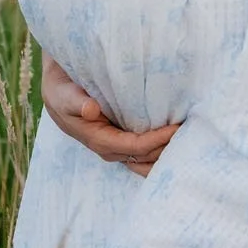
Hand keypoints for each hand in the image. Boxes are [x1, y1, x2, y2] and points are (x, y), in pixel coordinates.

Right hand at [41, 56, 177, 175]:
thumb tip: (91, 110)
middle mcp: (107, 147)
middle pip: (143, 157)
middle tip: (190, 134)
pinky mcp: (120, 139)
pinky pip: (142, 152)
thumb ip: (75, 101)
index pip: (132, 146)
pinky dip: (159, 151)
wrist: (57, 88)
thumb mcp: (62, 92)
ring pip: (144, 160)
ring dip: (164, 154)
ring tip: (187, 141)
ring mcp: (115, 146)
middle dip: (165, 149)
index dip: (155, 141)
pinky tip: (175, 142)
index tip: (175, 128)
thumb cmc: (62, 89)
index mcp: (96, 138)